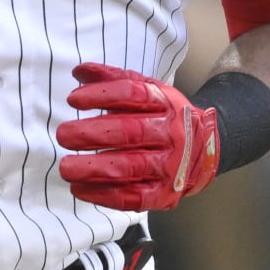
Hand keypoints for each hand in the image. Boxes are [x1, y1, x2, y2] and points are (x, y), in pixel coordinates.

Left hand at [56, 63, 219, 210]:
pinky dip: (104, 195)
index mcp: (165, 103)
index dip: (102, 95)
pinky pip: (133, 198)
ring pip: (130, 167)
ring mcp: (169, 166)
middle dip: (93, 134)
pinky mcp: (163, 194)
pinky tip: (80, 189)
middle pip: (130, 132)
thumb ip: (115, 80)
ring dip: (94, 169)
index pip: (133, 94)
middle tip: (64, 135)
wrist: (206, 151)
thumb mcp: (150, 91)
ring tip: (66, 168)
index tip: (73, 99)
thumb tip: (79, 71)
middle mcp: (170, 134)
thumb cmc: (166, 117)